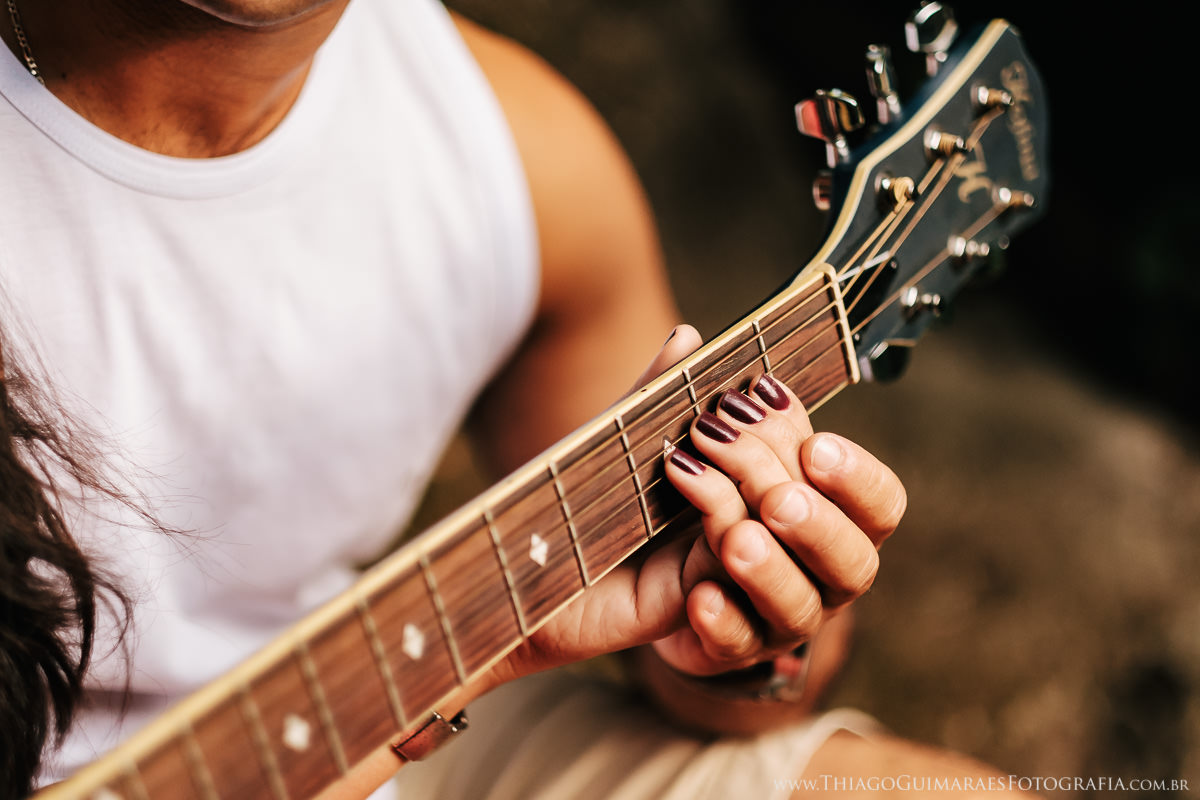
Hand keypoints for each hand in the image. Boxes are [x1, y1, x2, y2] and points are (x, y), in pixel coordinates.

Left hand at [655, 369, 904, 676]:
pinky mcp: (727, 646)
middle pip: (853, 560)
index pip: (878, 502)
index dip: (857, 476)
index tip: (814, 446)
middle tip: (774, 497)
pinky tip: (698, 597)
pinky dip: (723, 621)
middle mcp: (818, 570)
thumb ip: (683, 399)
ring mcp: (776, 615)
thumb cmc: (671, 498)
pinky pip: (737, 645)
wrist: (619, 574)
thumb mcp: (676, 445)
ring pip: (800, 608)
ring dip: (770, 570)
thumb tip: (686, 339)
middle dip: (816, 524)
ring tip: (733, 539)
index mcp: (827, 513)